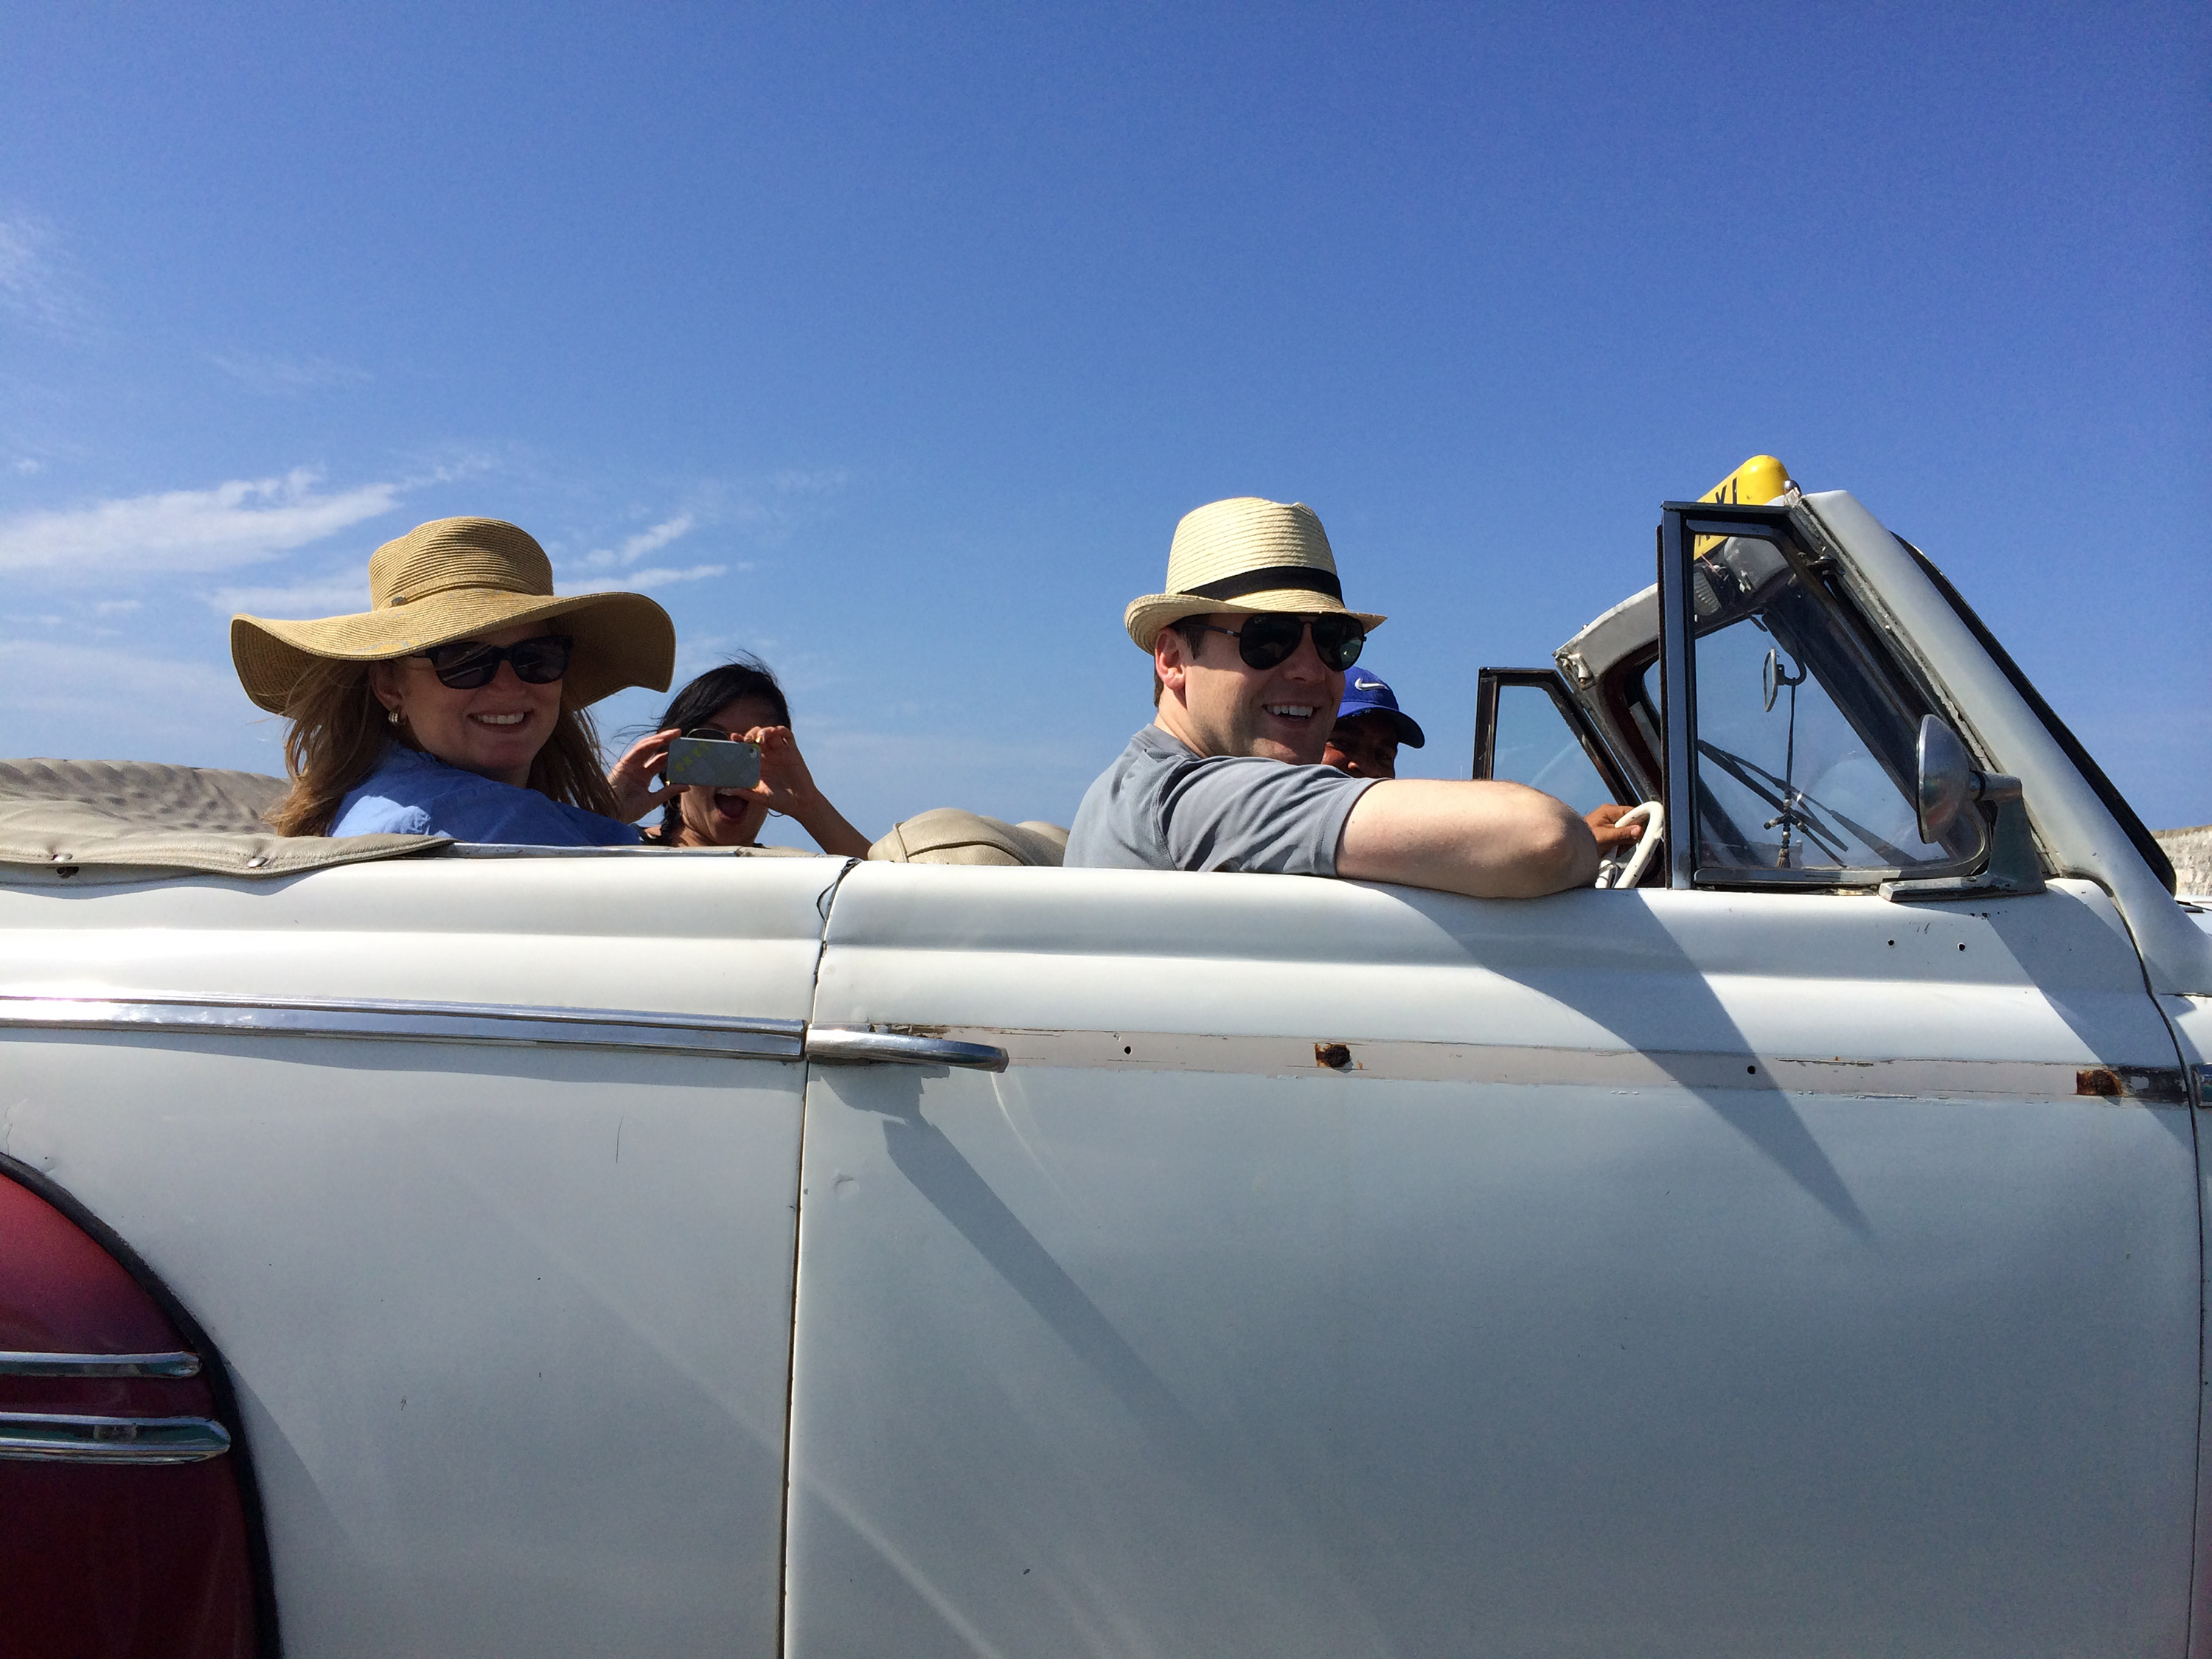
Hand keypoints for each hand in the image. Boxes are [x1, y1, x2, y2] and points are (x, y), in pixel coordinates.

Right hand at [607, 727, 678, 820]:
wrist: (611, 816)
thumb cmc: (628, 811)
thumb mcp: (653, 800)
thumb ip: (669, 792)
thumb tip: (687, 786)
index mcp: (643, 777)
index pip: (659, 761)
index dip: (671, 754)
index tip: (684, 748)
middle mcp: (637, 769)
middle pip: (654, 751)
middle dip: (666, 742)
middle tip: (680, 734)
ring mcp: (630, 765)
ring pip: (647, 747)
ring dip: (660, 739)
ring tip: (674, 733)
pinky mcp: (624, 764)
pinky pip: (638, 750)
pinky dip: (650, 743)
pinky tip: (661, 739)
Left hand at [741, 725, 873, 858]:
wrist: (801, 804)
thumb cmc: (780, 802)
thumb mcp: (761, 798)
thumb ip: (746, 793)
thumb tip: (728, 789)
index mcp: (759, 765)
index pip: (746, 748)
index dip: (740, 741)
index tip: (734, 738)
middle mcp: (768, 756)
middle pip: (757, 736)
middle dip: (751, 734)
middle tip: (748, 740)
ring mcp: (780, 753)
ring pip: (770, 733)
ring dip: (764, 731)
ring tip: (760, 738)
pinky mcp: (793, 752)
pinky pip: (787, 735)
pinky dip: (781, 730)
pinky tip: (775, 732)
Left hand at [1585, 803, 1645, 850]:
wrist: (1571, 849)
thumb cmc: (1580, 840)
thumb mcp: (1604, 838)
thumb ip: (1621, 834)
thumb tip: (1638, 830)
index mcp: (1609, 811)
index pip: (1634, 812)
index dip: (1641, 821)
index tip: (1648, 829)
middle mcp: (1611, 816)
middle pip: (1633, 824)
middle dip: (1631, 836)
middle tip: (1621, 845)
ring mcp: (1610, 825)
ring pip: (1629, 834)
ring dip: (1625, 844)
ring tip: (1613, 849)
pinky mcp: (1610, 835)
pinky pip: (1623, 840)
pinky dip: (1620, 847)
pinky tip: (1611, 851)